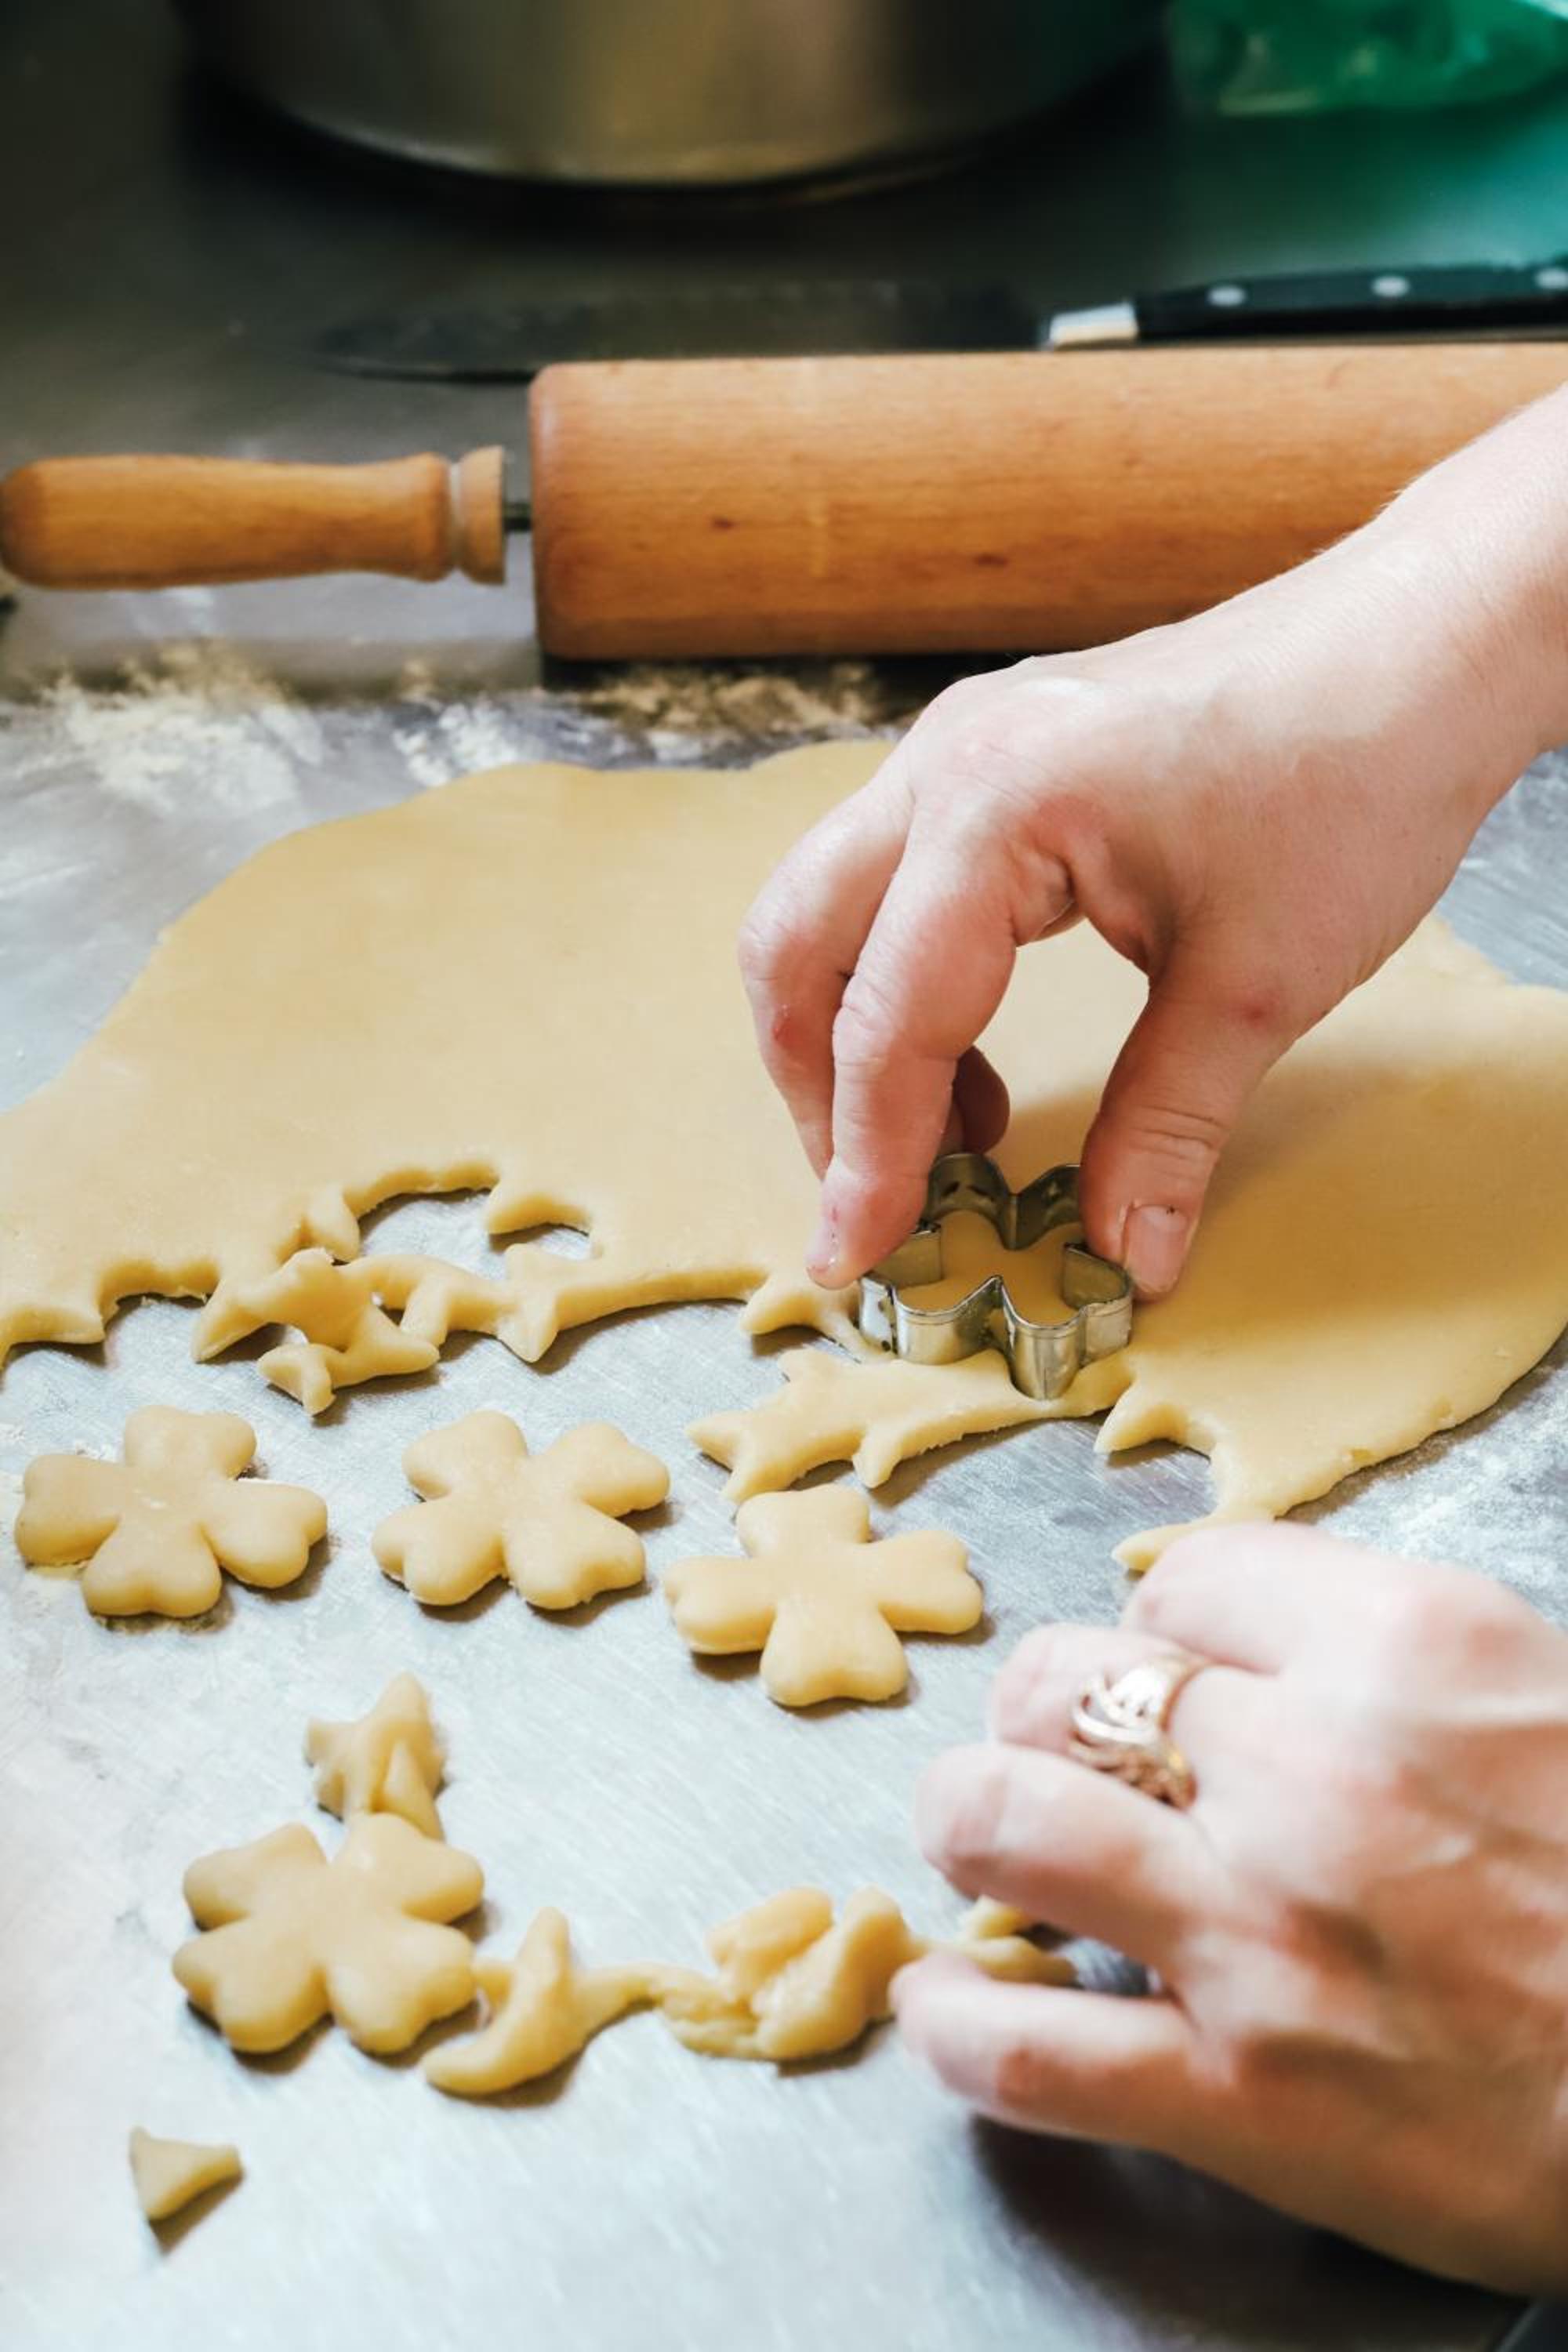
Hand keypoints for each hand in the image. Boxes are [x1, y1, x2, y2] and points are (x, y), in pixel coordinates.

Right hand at [739, 396, 1567, 1296]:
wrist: (1421, 643)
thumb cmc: (1355, 777)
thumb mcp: (1258, 985)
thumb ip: (1167, 1128)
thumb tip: (1126, 1257)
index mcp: (992, 809)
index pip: (885, 1017)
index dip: (866, 1157)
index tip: (856, 1258)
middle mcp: (945, 764)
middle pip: (794, 946)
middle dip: (814, 1088)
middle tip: (876, 1194)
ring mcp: (960, 747)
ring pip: (826, 908)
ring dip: (853, 1034)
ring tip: (950, 1140)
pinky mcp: (993, 757)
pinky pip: (891, 883)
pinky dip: (902, 983)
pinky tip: (982, 1061)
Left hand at [896, 1525, 1567, 2291]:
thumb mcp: (1542, 1696)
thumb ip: (1387, 1652)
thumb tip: (1239, 1640)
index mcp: (1404, 1647)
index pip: (1186, 1578)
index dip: (1160, 1626)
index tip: (1166, 1668)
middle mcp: (1312, 1769)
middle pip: (1066, 1682)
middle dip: (1039, 1709)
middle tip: (1055, 1747)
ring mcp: (1261, 1935)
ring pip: (1003, 1821)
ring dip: (968, 1821)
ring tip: (977, 1837)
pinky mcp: (1245, 2100)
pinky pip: (1025, 2052)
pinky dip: (959, 2024)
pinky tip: (946, 2000)